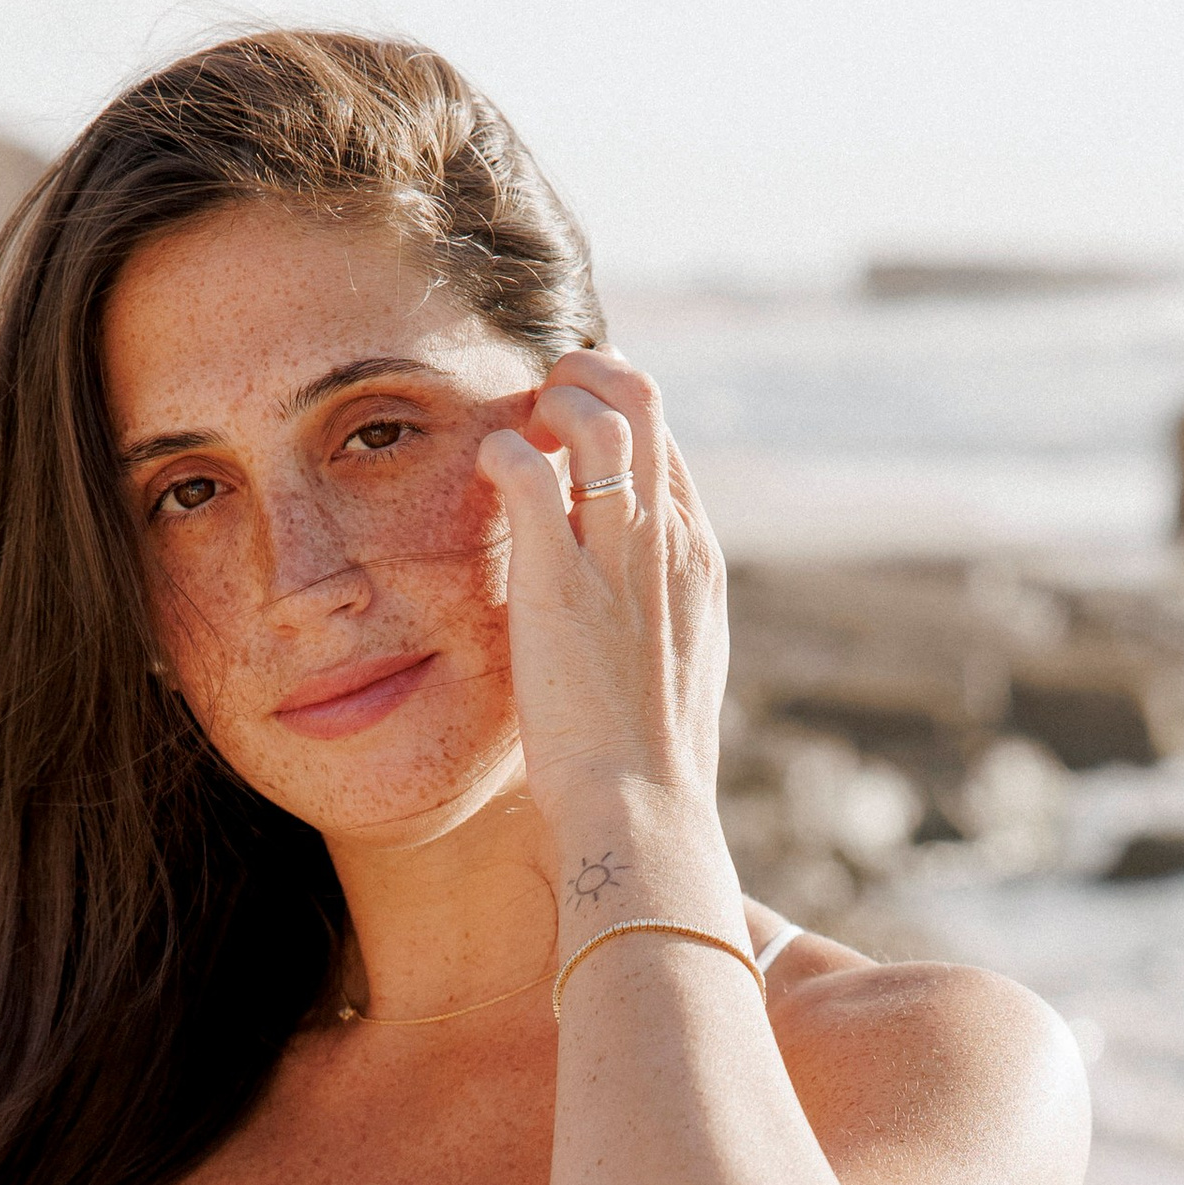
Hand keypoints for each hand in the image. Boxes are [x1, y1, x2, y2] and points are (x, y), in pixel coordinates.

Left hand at [477, 355, 728, 832]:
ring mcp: (617, 557)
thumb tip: (623, 593)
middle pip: (641, 398)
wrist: (643, 809)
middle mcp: (667, 540)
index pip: (663, 437)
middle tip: (539, 403)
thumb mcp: (674, 662)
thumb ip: (655, 607)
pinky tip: (486, 472)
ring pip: (596, 415)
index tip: (566, 426)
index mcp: (697, 556)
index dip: (612, 409)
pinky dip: (501, 450)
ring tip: (516, 431)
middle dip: (583, 375)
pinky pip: (526, 470)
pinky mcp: (557, 582)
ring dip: (546, 402)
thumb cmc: (648, 757)